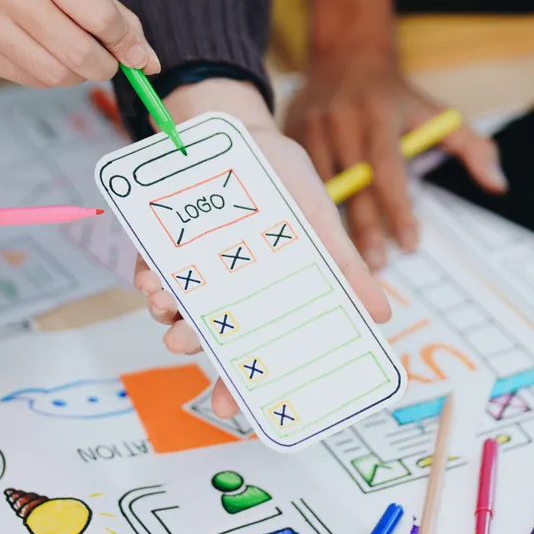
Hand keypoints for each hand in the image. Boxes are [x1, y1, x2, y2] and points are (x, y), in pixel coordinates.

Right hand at [0, 0, 160, 86]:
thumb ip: (97, 0)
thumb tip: (141, 52)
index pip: (98, 15)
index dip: (128, 41)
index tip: (140, 52)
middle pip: (79, 52)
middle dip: (107, 65)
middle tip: (112, 60)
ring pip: (55, 74)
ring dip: (79, 74)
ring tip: (79, 56)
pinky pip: (28, 79)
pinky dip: (50, 75)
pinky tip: (49, 55)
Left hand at [133, 77, 391, 418]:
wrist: (239, 125)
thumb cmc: (284, 175)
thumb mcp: (321, 218)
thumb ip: (345, 265)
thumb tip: (383, 315)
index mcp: (263, 290)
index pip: (252, 345)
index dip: (242, 380)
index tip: (236, 408)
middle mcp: (224, 286)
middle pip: (209, 336)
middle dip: (202, 358)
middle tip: (195, 371)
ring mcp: (190, 266)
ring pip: (175, 308)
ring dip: (170, 320)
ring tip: (171, 321)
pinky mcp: (160, 243)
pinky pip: (150, 270)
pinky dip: (149, 280)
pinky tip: (153, 281)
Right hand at [287, 45, 503, 269]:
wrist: (346, 56)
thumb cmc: (396, 97)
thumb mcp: (438, 113)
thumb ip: (472, 148)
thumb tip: (497, 183)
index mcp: (380, 114)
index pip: (388, 168)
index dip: (398, 208)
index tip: (410, 242)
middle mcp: (343, 119)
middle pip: (354, 184)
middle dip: (366, 228)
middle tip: (378, 266)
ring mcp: (312, 125)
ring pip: (323, 186)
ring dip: (335, 225)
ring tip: (347, 260)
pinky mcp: (290, 132)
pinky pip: (298, 177)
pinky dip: (308, 206)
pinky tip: (317, 234)